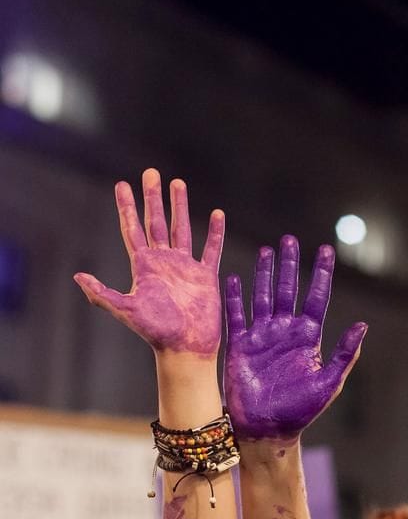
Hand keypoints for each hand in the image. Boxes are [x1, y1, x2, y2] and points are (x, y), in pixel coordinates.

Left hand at [73, 169, 224, 355]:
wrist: (184, 346)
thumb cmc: (155, 331)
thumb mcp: (126, 310)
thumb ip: (102, 293)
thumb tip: (78, 276)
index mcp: (144, 266)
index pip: (132, 229)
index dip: (127, 207)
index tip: (122, 184)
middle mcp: (163, 261)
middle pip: (156, 221)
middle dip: (153, 197)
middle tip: (151, 172)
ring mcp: (185, 266)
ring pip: (182, 228)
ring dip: (180, 206)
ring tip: (178, 183)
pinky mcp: (205, 275)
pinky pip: (211, 248)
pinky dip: (214, 232)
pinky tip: (217, 214)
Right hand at [224, 235, 366, 440]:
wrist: (267, 431)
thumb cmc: (301, 411)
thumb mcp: (329, 383)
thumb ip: (344, 354)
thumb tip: (363, 325)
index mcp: (309, 337)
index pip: (316, 297)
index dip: (321, 273)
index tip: (326, 249)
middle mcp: (286, 331)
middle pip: (289, 289)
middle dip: (290, 265)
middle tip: (289, 239)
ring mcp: (262, 336)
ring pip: (263, 296)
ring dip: (264, 274)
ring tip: (266, 251)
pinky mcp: (240, 346)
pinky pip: (236, 316)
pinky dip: (234, 297)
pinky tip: (233, 277)